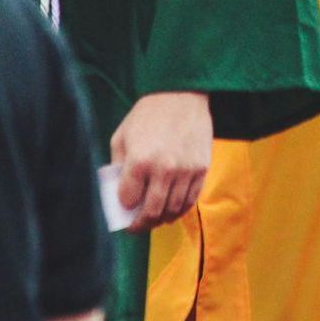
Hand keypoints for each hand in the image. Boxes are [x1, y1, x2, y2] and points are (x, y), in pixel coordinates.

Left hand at [110, 92, 212, 231]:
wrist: (182, 94)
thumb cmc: (148, 114)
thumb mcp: (122, 136)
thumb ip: (117, 166)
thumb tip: (117, 193)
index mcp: (139, 161)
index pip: (128, 201)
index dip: (124, 207)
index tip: (124, 208)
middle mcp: (163, 169)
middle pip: (151, 212)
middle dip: (140, 224)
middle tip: (136, 226)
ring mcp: (185, 170)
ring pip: (172, 209)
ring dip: (161, 219)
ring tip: (155, 218)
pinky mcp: (201, 168)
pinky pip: (190, 199)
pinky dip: (180, 209)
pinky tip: (172, 209)